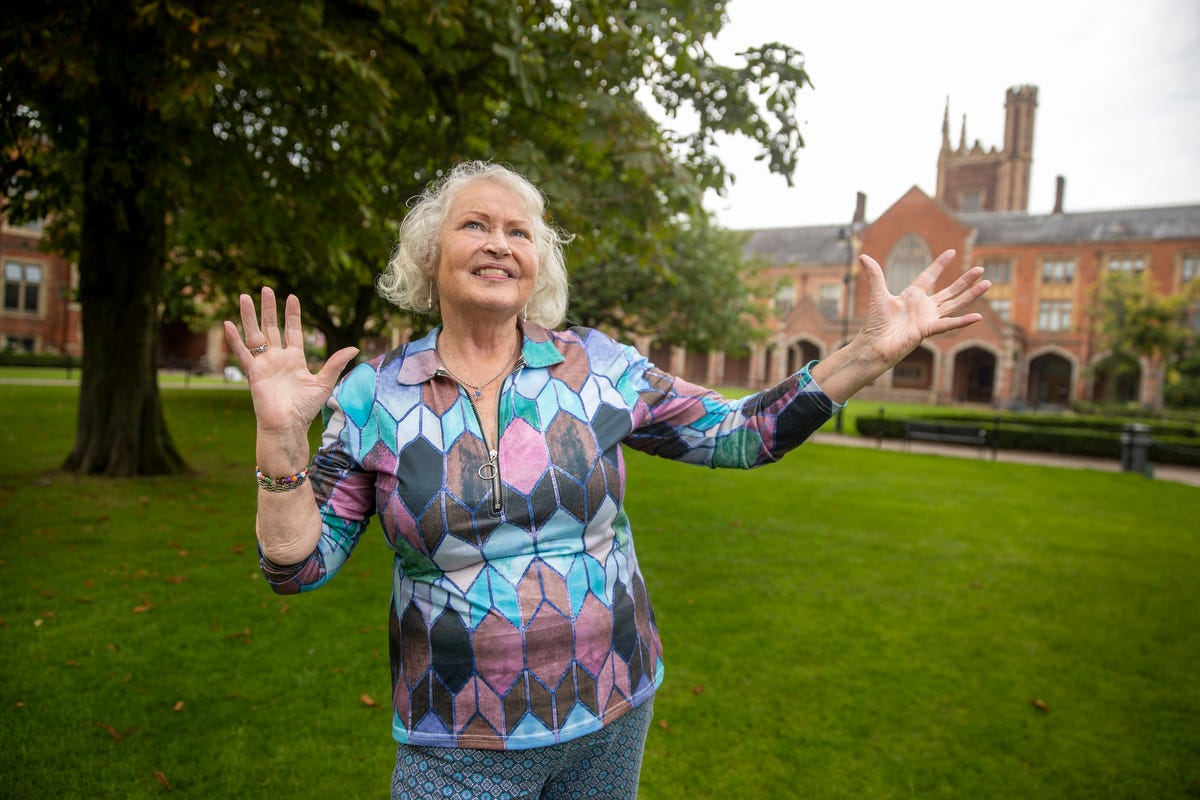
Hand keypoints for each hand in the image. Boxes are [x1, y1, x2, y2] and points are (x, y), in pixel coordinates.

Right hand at [223, 287, 358, 437]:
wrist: (289, 427)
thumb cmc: (305, 409)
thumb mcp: (324, 382)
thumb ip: (335, 363)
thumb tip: (355, 347)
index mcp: (295, 359)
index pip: (293, 331)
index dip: (292, 315)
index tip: (292, 297)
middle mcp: (277, 359)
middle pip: (272, 328)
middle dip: (269, 309)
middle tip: (266, 288)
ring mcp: (264, 365)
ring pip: (255, 335)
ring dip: (249, 316)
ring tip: (244, 297)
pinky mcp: (253, 374)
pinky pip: (242, 354)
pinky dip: (235, 340)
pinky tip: (228, 324)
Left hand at [855, 249, 989, 368]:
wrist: (873, 345)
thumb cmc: (875, 324)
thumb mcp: (878, 295)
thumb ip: (875, 275)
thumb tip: (863, 255)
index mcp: (912, 296)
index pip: (929, 276)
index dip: (940, 265)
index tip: (951, 252)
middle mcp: (924, 307)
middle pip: (950, 291)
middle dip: (965, 281)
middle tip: (980, 269)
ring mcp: (928, 318)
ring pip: (955, 304)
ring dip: (971, 295)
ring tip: (987, 283)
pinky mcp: (928, 330)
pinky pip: (949, 324)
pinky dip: (963, 321)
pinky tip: (978, 316)